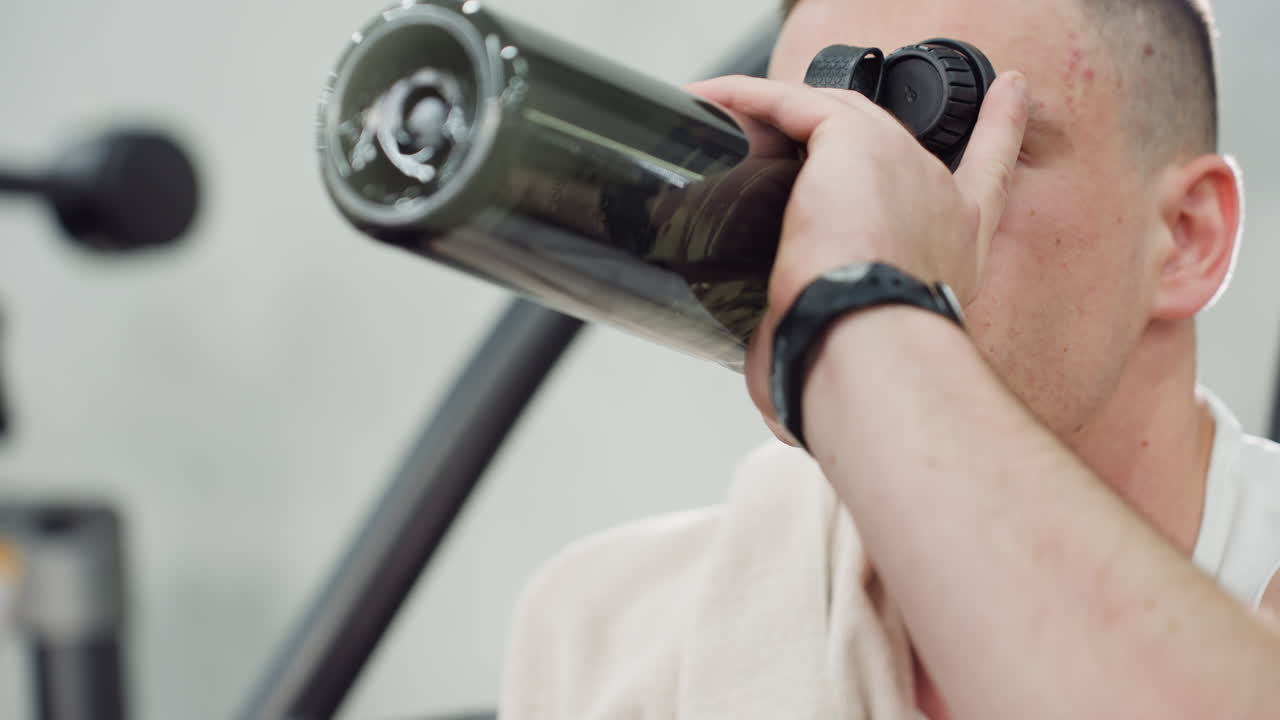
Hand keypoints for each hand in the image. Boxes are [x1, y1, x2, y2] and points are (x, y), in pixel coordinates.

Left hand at [684, 71, 1029, 442]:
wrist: (865, 349)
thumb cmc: (863, 372)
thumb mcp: (855, 368)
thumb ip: (832, 370)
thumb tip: (786, 413)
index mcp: (953, 250)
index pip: (986, 177)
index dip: (999, 133)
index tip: (1008, 97)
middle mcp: (935, 199)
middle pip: (893, 135)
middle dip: (849, 121)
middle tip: (802, 115)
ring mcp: (899, 164)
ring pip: (835, 112)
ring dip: (779, 108)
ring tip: (728, 106)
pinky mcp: (852, 145)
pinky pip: (796, 103)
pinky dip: (751, 98)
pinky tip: (715, 99)